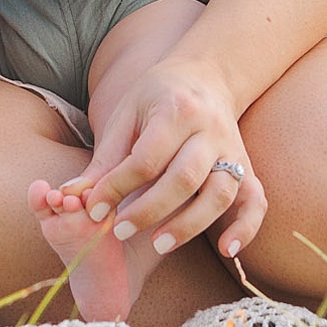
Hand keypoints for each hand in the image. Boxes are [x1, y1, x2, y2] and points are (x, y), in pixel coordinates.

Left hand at [63, 54, 265, 261]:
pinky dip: (246, 228)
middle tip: (120, 231)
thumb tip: (71, 198)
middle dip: (149, 210)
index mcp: (175, 110)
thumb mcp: (125, 115)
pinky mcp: (247, 167)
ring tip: (159, 245)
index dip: (117, 187)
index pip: (146, 158)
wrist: (205, 76)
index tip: (93, 210)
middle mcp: (210, 130)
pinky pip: (256, 201)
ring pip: (220, 193)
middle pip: (184, 178)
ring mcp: (233, 150)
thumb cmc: (156, 97)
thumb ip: (103, 159)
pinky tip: (228, 250)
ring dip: (190, 225)